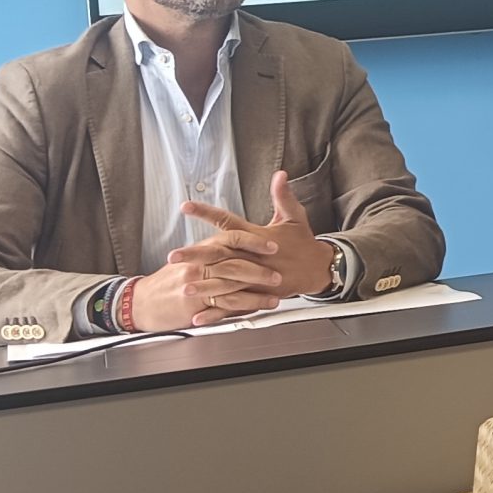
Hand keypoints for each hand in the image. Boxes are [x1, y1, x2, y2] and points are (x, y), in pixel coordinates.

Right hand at [125, 254, 287, 330]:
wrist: (141, 301)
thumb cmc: (168, 281)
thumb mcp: (190, 259)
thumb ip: (215, 252)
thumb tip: (242, 248)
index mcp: (203, 249)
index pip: (232, 238)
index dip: (254, 241)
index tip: (273, 244)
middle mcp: (200, 264)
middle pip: (235, 262)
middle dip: (259, 269)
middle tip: (278, 274)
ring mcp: (197, 285)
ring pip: (233, 286)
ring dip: (256, 292)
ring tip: (274, 295)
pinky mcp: (195, 305)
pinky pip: (224, 305)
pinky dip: (243, 307)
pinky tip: (257, 308)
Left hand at [167, 171, 337, 298]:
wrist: (318, 269)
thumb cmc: (303, 243)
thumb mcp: (295, 217)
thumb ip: (283, 196)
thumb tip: (281, 175)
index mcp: (257, 237)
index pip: (227, 222)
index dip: (206, 213)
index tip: (186, 207)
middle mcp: (252, 258)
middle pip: (220, 255)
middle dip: (196, 255)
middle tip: (175, 255)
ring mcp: (254, 279)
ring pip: (225, 283)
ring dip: (203, 286)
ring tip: (183, 287)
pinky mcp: (256, 295)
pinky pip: (233, 306)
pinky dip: (216, 313)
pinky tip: (199, 317)